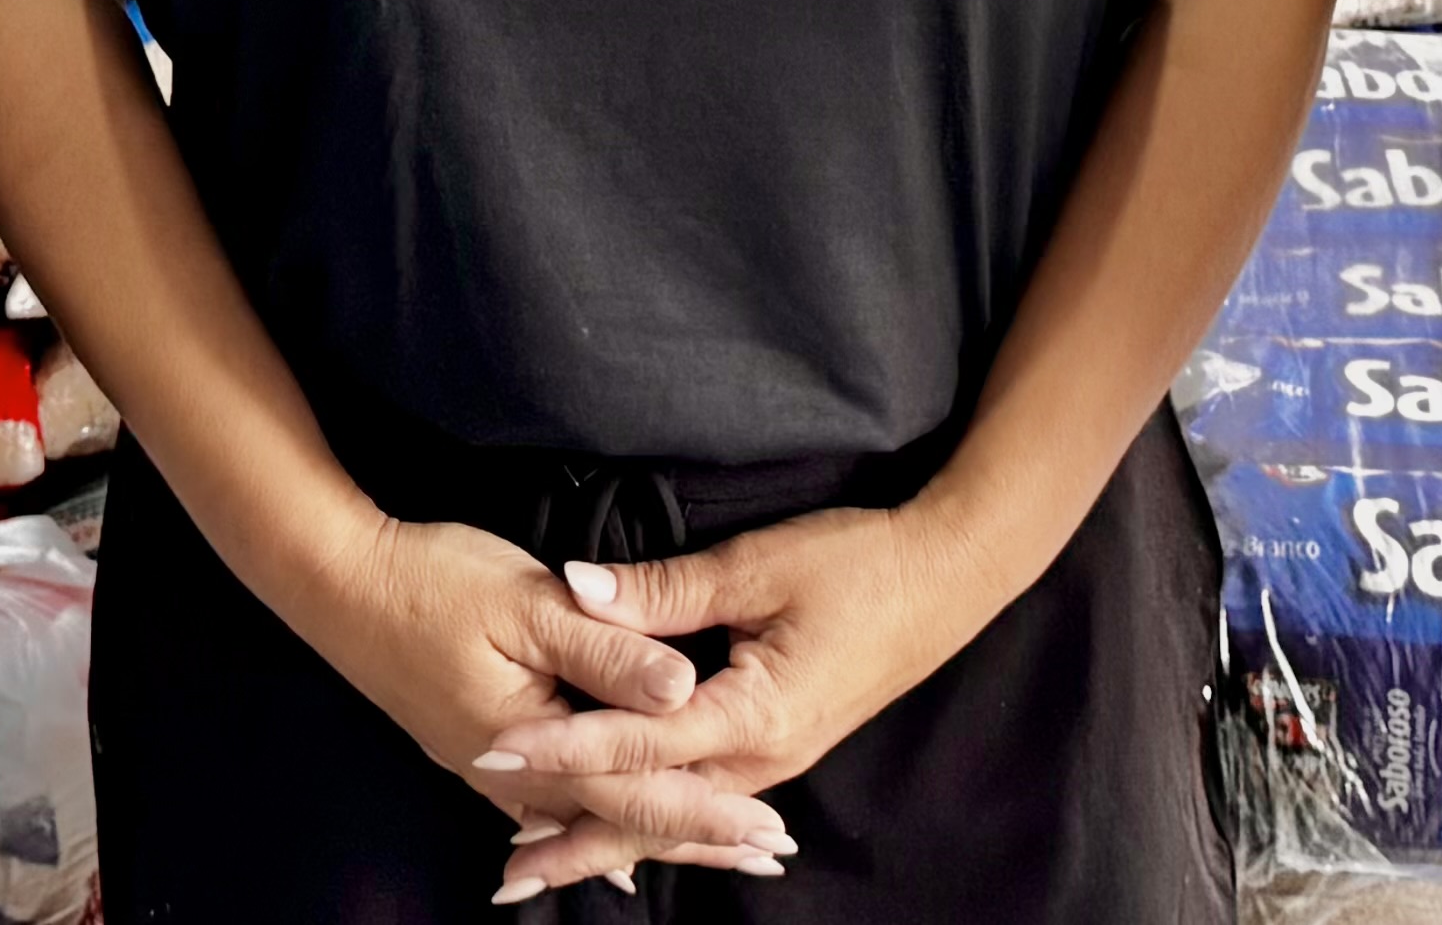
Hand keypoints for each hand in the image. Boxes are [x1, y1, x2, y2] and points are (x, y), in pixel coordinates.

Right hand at [270, 513, 795, 899]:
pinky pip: (551, 807)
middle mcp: (516, 776)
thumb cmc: (433, 581)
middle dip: (697, 836)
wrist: (338, 585)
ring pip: (590, 816)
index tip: (769, 832)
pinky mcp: (478, 748)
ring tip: (714, 853)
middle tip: (768, 855)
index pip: (641, 792)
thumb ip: (606, 650)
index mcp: (538, 744)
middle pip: (622, 818)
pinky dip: (595, 827)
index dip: (709, 814)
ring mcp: (493, 769)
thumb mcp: (527, 602)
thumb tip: (683, 689)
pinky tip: (609, 852)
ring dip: (656, 833)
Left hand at [471, 503, 995, 892]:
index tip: (495, 752)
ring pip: (674, 816)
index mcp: (752, 715)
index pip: (636, 742)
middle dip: (575, 843)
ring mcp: (772, 762)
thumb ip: (665, 589)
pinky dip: (653, 821)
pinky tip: (623, 834)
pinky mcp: (778, 749)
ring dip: (607, 839)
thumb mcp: (757, 566)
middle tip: (503, 877)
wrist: (945, 580)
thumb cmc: (858, 564)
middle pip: (651, 813)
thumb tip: (578, 588)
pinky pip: (700, 799)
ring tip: (541, 863)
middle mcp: (760, 760)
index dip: (561, 748)